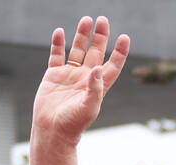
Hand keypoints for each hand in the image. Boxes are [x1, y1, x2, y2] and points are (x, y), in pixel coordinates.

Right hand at [29, 15, 129, 164]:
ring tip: (86, 20)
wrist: (51, 132)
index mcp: (97, 86)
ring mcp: (69, 75)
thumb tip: (97, 68)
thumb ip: (95, 89)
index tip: (124, 37)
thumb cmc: (73, 125)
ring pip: (77, 50)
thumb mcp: (88, 108)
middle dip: (100, 37)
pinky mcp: (53, 76)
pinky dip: (58, 44)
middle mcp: (84, 78)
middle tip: (103, 20)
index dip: (119, 52)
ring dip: (81, 36)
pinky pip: (56, 55)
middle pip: (95, 52)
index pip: (112, 65)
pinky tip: (60, 32)